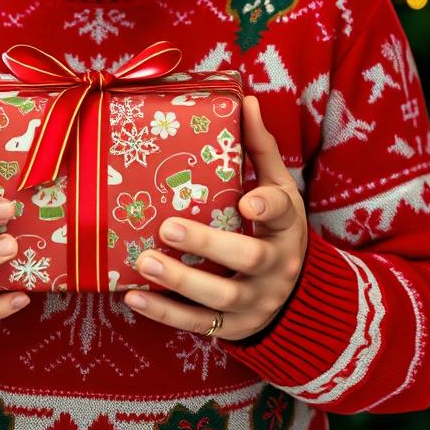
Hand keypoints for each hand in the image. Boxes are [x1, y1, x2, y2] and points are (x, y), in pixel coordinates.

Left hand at [122, 95, 307, 340]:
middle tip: (168, 228)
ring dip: (180, 281)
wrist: (295, 297)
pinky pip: (198, 325)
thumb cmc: (274, 226)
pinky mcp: (234, 329)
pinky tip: (133, 296)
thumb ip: (260, 149)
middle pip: (248, 257)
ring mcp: (256, 302)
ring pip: (220, 297)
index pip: (284, 212)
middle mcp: (276, 267)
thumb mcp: (278, 187)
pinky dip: (165, 313)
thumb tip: (247, 100)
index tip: (248, 198)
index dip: (269, 206)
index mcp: (287, 226)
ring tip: (144, 262)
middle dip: (208, 244)